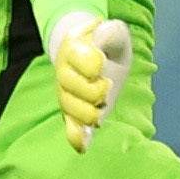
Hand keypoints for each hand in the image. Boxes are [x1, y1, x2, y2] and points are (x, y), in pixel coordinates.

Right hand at [46, 14, 131, 150]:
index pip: (76, 57)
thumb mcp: (115, 33)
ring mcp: (66, 93)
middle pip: (70, 86)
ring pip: (69, 108)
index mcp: (73, 47)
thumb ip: (111, 33)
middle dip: (91, 90)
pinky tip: (83, 146)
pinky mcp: (74, 111)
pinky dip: (76, 136)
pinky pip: (71, 126)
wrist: (96, 53)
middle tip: (108, 86)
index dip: (90, 64)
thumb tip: (102, 43)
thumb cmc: (108, 42)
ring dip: (86, 113)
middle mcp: (64, 71)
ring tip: (101, 112)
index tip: (101, 65)